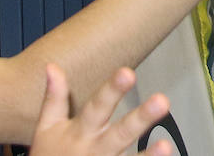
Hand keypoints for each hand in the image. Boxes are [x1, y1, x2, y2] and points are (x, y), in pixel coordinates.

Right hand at [30, 65, 171, 155]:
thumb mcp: (46, 128)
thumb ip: (54, 99)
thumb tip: (53, 66)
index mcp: (81, 131)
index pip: (98, 106)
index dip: (112, 90)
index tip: (128, 72)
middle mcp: (95, 149)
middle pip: (121, 133)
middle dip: (141, 118)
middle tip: (162, 101)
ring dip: (148, 155)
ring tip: (167, 146)